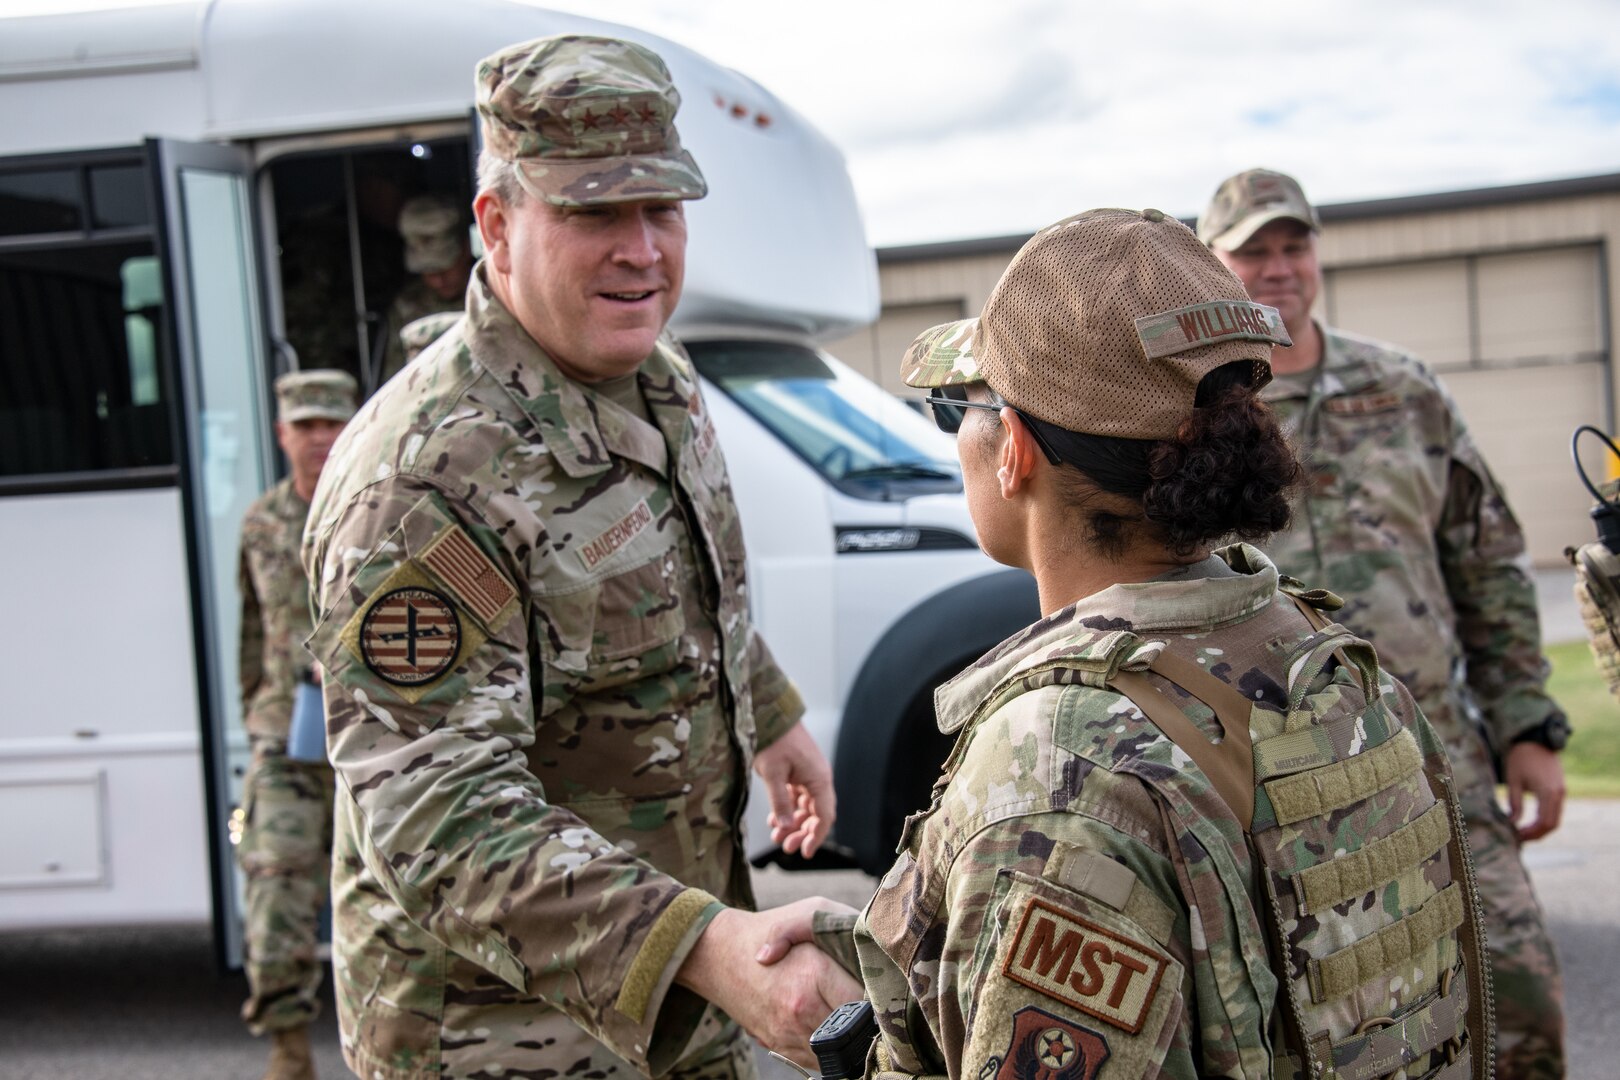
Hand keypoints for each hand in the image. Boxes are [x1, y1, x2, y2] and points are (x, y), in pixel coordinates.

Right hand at [677, 903, 863, 1067]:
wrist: (720, 953)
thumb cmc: (771, 927)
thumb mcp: (811, 911)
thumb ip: (846, 927)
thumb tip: (873, 954)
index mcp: (814, 975)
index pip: (866, 1005)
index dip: (880, 998)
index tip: (884, 990)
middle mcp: (800, 1010)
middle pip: (853, 1032)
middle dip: (867, 1021)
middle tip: (873, 1005)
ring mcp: (786, 1033)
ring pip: (835, 1052)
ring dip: (847, 1038)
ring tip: (850, 1015)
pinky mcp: (777, 1046)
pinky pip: (814, 1061)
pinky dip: (826, 1049)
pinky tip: (827, 1024)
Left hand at [754, 723, 836, 857]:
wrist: (770, 712)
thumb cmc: (773, 740)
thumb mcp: (773, 773)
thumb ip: (780, 801)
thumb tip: (784, 827)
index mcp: (819, 779)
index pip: (824, 815)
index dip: (816, 836)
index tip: (803, 852)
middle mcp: (817, 779)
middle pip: (816, 814)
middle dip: (802, 833)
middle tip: (785, 847)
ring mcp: (808, 775)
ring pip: (806, 807)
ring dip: (793, 823)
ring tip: (776, 836)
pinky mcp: (797, 772)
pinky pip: (797, 797)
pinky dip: (787, 810)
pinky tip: (774, 820)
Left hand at [1504, 741, 1565, 841]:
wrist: (1534, 739)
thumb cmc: (1520, 758)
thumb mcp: (1513, 780)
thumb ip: (1514, 803)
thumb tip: (1512, 823)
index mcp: (1548, 792)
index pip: (1544, 822)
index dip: (1531, 833)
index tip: (1516, 838)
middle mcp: (1559, 794)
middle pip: (1552, 824)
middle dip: (1536, 835)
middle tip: (1519, 839)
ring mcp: (1562, 792)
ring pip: (1555, 819)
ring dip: (1541, 829)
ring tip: (1523, 833)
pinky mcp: (1560, 790)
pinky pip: (1555, 811)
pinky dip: (1545, 820)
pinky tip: (1530, 823)